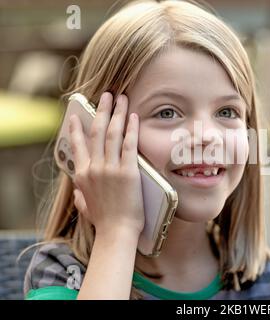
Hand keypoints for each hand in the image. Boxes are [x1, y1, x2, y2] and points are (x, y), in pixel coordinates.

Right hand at [69, 92, 144, 236]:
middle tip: (106, 95)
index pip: (77, 145)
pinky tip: (133, 116)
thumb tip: (77, 190)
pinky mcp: (128, 172)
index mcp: (82, 175)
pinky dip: (131, 128)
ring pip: (112, 133)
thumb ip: (80, 194)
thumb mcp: (85, 206)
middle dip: (101, 110)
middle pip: (97, 131)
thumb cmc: (104, 221)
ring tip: (121, 98)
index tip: (75, 116)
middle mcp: (94, 167)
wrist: (117, 232)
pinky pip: (129, 144)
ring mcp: (110, 168)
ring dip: (117, 113)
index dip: (76, 128)